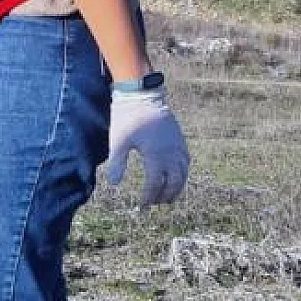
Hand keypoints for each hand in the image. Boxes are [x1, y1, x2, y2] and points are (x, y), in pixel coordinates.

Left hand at [105, 85, 189, 205]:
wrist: (142, 94)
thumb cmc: (127, 117)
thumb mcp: (118, 140)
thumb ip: (117, 162)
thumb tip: (114, 184)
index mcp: (155, 154)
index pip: (155, 183)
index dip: (149, 197)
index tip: (142, 206)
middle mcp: (171, 152)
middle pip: (174, 182)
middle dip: (165, 196)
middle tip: (155, 203)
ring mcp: (178, 145)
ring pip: (183, 173)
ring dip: (176, 187)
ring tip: (167, 197)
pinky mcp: (180, 138)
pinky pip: (186, 161)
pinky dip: (182, 173)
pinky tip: (176, 176)